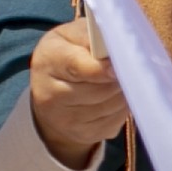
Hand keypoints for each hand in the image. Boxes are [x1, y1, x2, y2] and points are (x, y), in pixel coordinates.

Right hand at [27, 17, 134, 169]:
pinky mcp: (85, 134)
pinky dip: (122, 107)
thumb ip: (91, 35)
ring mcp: (67, 119)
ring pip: (112, 104)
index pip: (79, 66)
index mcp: (49, 60)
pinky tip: (115, 96)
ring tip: (118, 79)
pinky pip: (116, 120)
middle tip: (123, 66)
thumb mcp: (71, 36)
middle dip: (118, 77)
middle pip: (101, 89)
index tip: (118, 65)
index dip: (103, 68)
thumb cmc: (67, 53)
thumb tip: (116, 46)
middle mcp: (51, 94)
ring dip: (123, 91)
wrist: (51, 92)